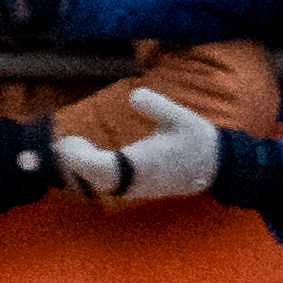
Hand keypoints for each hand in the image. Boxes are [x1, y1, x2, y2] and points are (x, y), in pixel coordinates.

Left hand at [53, 85, 229, 203]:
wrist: (218, 166)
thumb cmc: (198, 140)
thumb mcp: (182, 117)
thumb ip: (158, 105)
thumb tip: (133, 94)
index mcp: (145, 163)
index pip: (104, 168)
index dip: (80, 158)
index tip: (67, 141)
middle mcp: (138, 180)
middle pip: (97, 179)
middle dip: (76, 162)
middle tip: (64, 142)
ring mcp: (139, 188)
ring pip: (102, 184)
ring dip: (83, 167)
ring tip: (70, 146)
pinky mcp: (140, 188)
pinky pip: (110, 184)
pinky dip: (93, 172)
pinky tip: (84, 156)